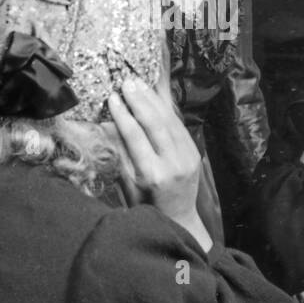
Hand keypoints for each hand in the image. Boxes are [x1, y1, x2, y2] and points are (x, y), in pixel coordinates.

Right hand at [107, 78, 210, 249]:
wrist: (179, 220)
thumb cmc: (146, 206)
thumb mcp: (127, 185)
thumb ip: (120, 155)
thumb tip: (109, 125)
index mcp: (152, 174)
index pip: (135, 136)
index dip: (123, 114)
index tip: (112, 97)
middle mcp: (172, 163)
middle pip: (155, 123)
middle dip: (139, 100)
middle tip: (127, 82)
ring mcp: (187, 157)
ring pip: (169, 121)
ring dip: (153, 99)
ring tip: (139, 83)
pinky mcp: (194, 153)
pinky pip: (179, 126)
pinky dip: (167, 109)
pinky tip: (156, 96)